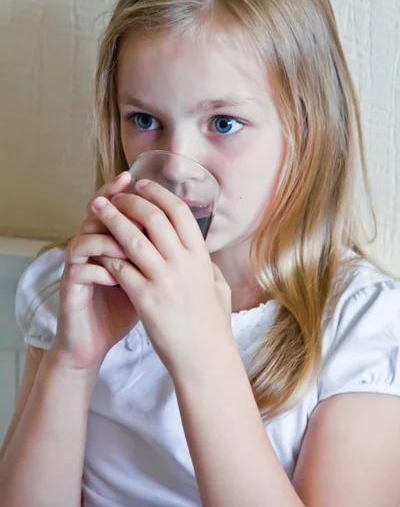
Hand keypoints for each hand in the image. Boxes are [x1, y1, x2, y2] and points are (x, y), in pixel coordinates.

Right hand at [51, 172, 139, 372]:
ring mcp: (77, 267)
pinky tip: (116, 277)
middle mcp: (90, 249)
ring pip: (84, 238)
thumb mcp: (145, 278)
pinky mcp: (69, 288)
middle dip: (112, 205)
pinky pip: (79, 270)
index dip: (122, 192)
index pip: (113, 208)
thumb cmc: (123, 307)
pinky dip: (99, 270)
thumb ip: (157, 256)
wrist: (94, 341)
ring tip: (129, 247)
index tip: (138, 180)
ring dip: (108, 240)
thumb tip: (187, 238)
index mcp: (109, 242)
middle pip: (94, 215)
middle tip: (128, 200)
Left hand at [91, 180, 232, 381]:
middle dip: (130, 201)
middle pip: (153, 218)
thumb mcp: (218, 288)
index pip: (179, 212)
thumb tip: (202, 253)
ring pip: (132, 239)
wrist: (203, 359)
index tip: (142, 185)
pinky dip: (108, 255)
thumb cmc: (212, 325)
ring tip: (97, 208)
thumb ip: (208, 266)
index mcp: (200, 256)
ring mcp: (164, 280)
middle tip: (114, 195)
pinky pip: (121, 268)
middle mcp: (183, 263)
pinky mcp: (145, 299)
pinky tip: (98, 249)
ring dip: (112, 219)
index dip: (158, 193)